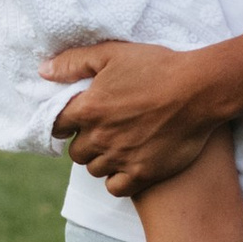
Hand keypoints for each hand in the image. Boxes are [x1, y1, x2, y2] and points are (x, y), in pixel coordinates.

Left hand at [41, 38, 224, 196]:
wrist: (199, 90)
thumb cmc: (157, 67)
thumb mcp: (112, 54)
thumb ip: (74, 63)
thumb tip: (43, 72)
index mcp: (88, 109)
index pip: (56, 126)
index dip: (64, 123)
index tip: (77, 119)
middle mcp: (100, 137)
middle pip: (76, 152)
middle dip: (85, 141)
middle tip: (105, 130)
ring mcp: (120, 158)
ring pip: (94, 169)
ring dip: (102, 160)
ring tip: (119, 146)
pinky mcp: (142, 173)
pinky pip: (115, 187)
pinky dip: (117, 179)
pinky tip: (128, 165)